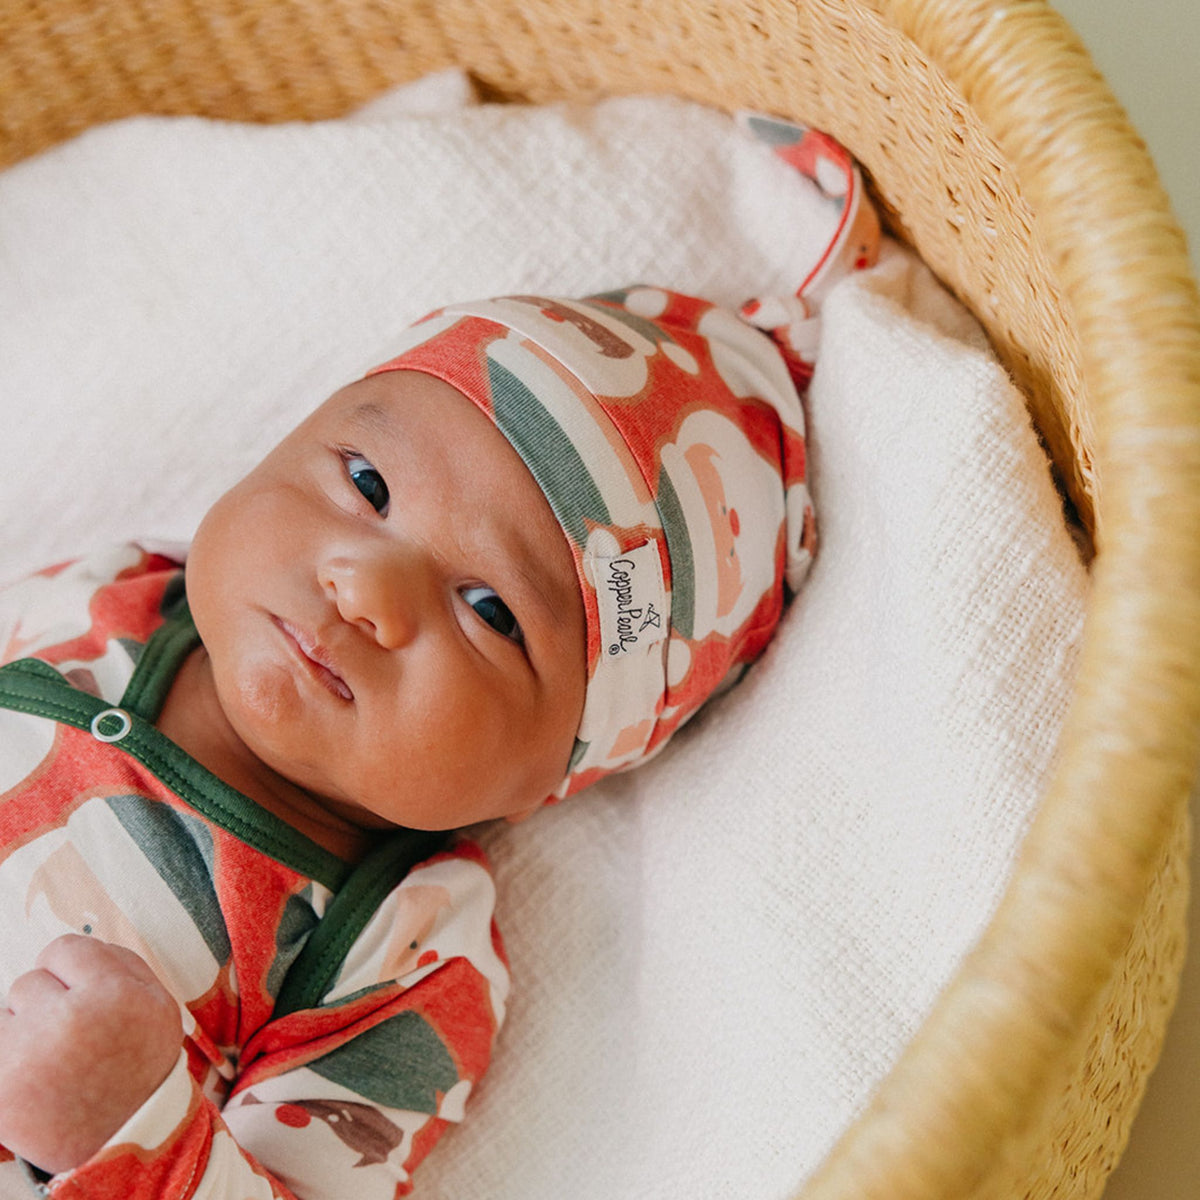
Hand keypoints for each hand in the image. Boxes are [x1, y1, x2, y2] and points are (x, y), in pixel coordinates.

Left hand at [0, 934, 181, 1173]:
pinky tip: (34, 1077)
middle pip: (29, 981)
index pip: (63, 948)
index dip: (75, 970)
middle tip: (76, 1036)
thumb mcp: (160, 1003)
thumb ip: (121, 961)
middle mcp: (66, 1021)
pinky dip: (9, 1057)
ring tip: (55, 1059)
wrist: (124, 1138)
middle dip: (49, 1002)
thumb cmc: (142, 1063)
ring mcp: (24, 1058)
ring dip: (24, 1030)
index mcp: (113, 995)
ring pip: (4, 1014)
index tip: (87, 995)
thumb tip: (70, 947)